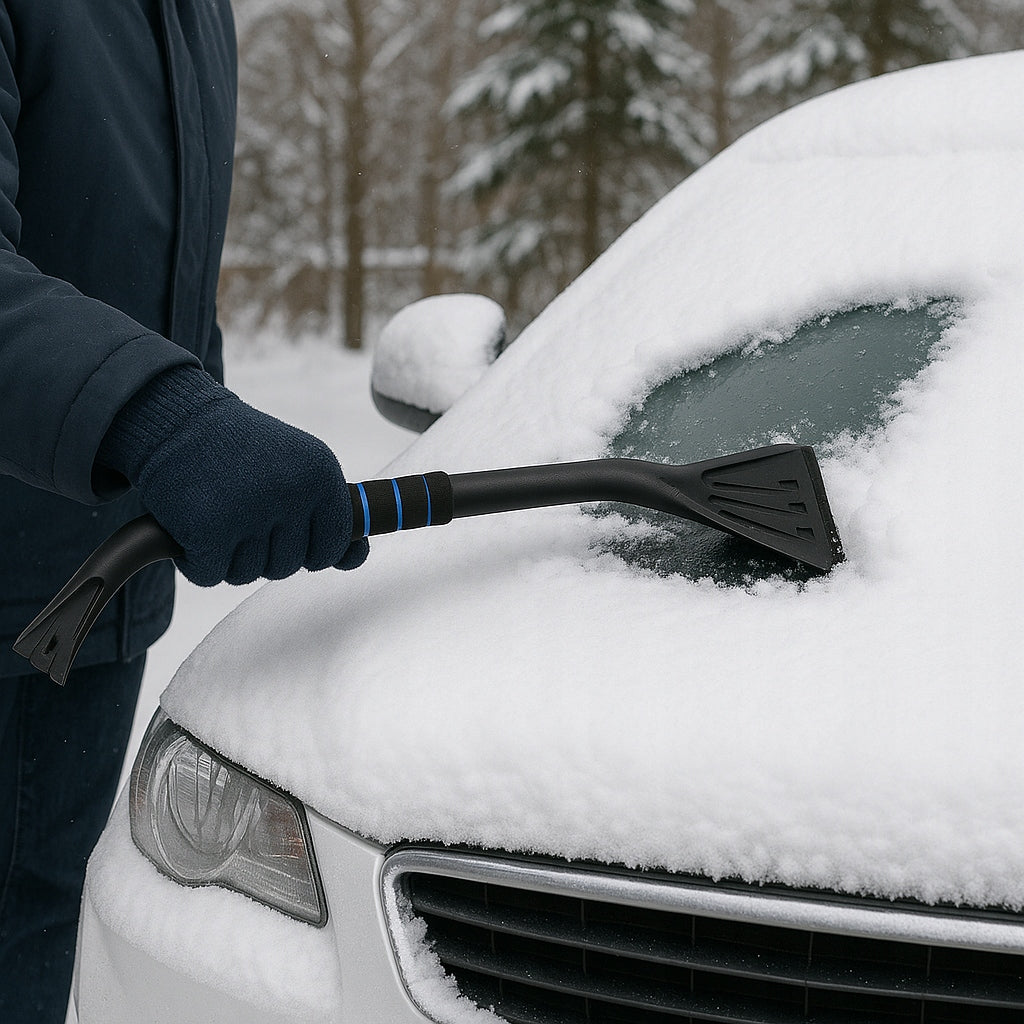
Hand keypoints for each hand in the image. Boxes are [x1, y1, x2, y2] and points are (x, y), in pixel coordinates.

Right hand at [98, 366, 366, 585]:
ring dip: (227, 556)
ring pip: (248, 574)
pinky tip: (192, 523)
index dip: (308, 547)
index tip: (284, 527)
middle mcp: (292, 492)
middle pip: (288, 566)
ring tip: (218, 510)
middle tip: (240, 508)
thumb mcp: (299, 471)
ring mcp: (250, 511)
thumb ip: (331, 518)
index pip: (334, 545)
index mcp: (321, 475)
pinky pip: (210, 576)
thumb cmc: (240, 451)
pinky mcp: (207, 529)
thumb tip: (358, 559)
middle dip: (262, 550)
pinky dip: (196, 560)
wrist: (177, 419)